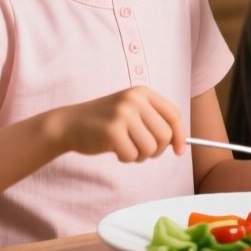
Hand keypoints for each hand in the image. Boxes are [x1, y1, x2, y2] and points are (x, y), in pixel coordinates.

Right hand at [52, 86, 185, 162]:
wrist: (69, 123)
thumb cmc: (105, 122)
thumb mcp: (131, 111)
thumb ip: (154, 121)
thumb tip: (181, 142)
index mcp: (142, 93)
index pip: (174, 114)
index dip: (180, 135)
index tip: (179, 151)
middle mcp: (134, 100)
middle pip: (165, 135)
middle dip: (157, 150)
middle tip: (142, 151)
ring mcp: (123, 114)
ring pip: (150, 148)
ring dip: (140, 156)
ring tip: (127, 149)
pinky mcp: (112, 131)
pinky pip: (132, 155)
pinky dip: (126, 158)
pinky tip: (114, 150)